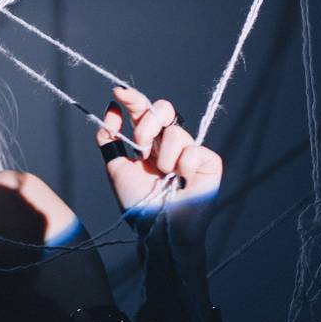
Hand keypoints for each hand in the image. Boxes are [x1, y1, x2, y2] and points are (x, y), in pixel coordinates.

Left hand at [95, 86, 223, 246]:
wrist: (159, 229)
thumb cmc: (139, 203)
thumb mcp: (116, 168)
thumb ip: (110, 139)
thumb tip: (111, 109)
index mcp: (148, 142)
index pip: (143, 112)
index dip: (132, 99)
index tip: (118, 92)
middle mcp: (170, 144)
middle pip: (164, 109)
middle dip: (148, 122)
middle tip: (141, 146)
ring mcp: (190, 152)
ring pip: (175, 133)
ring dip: (163, 158)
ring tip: (165, 178)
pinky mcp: (210, 162)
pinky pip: (194, 150)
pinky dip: (184, 169)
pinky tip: (184, 183)